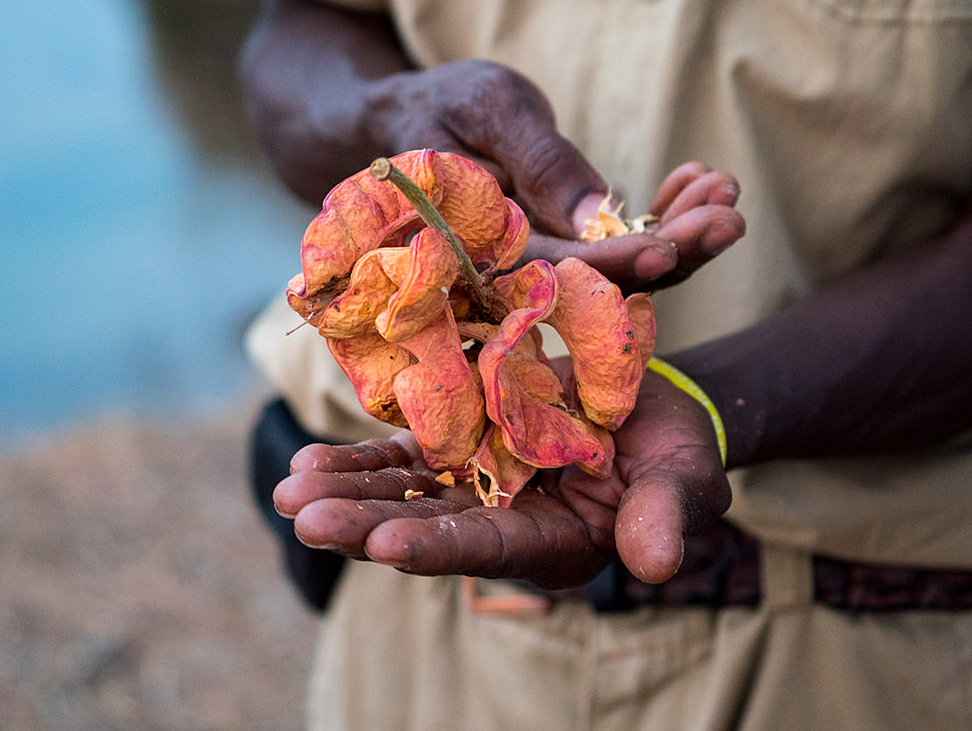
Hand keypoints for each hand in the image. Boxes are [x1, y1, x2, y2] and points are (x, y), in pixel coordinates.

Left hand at [272, 367, 730, 589]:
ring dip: (348, 493)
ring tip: (290, 489)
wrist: (650, 405)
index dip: (439, 547)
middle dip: (366, 525)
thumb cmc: (676, 451)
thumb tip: (652, 565)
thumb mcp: (682, 479)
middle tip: (304, 518)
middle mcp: (502, 524)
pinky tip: (312, 460)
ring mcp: (475, 486)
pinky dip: (362, 459)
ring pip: (404, 493)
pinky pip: (405, 455)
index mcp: (552, 545)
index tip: (385, 546)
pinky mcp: (461, 447)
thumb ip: (663, 516)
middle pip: (427, 528)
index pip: (490, 551)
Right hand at [363, 60, 743, 292]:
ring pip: (623, 269)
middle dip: (673, 249)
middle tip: (729, 212)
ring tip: (724, 188)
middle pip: (603, 281)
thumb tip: (596, 214)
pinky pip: (622, 247)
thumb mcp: (490, 108)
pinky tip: (697, 180)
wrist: (412, 120)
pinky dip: (664, 216)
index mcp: (482, 248)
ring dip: (680, 233)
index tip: (677, 241)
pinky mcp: (567, 249)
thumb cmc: (443, 104)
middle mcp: (515, 272)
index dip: (621, 261)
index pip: (561, 270)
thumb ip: (539, 160)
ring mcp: (545, 264)